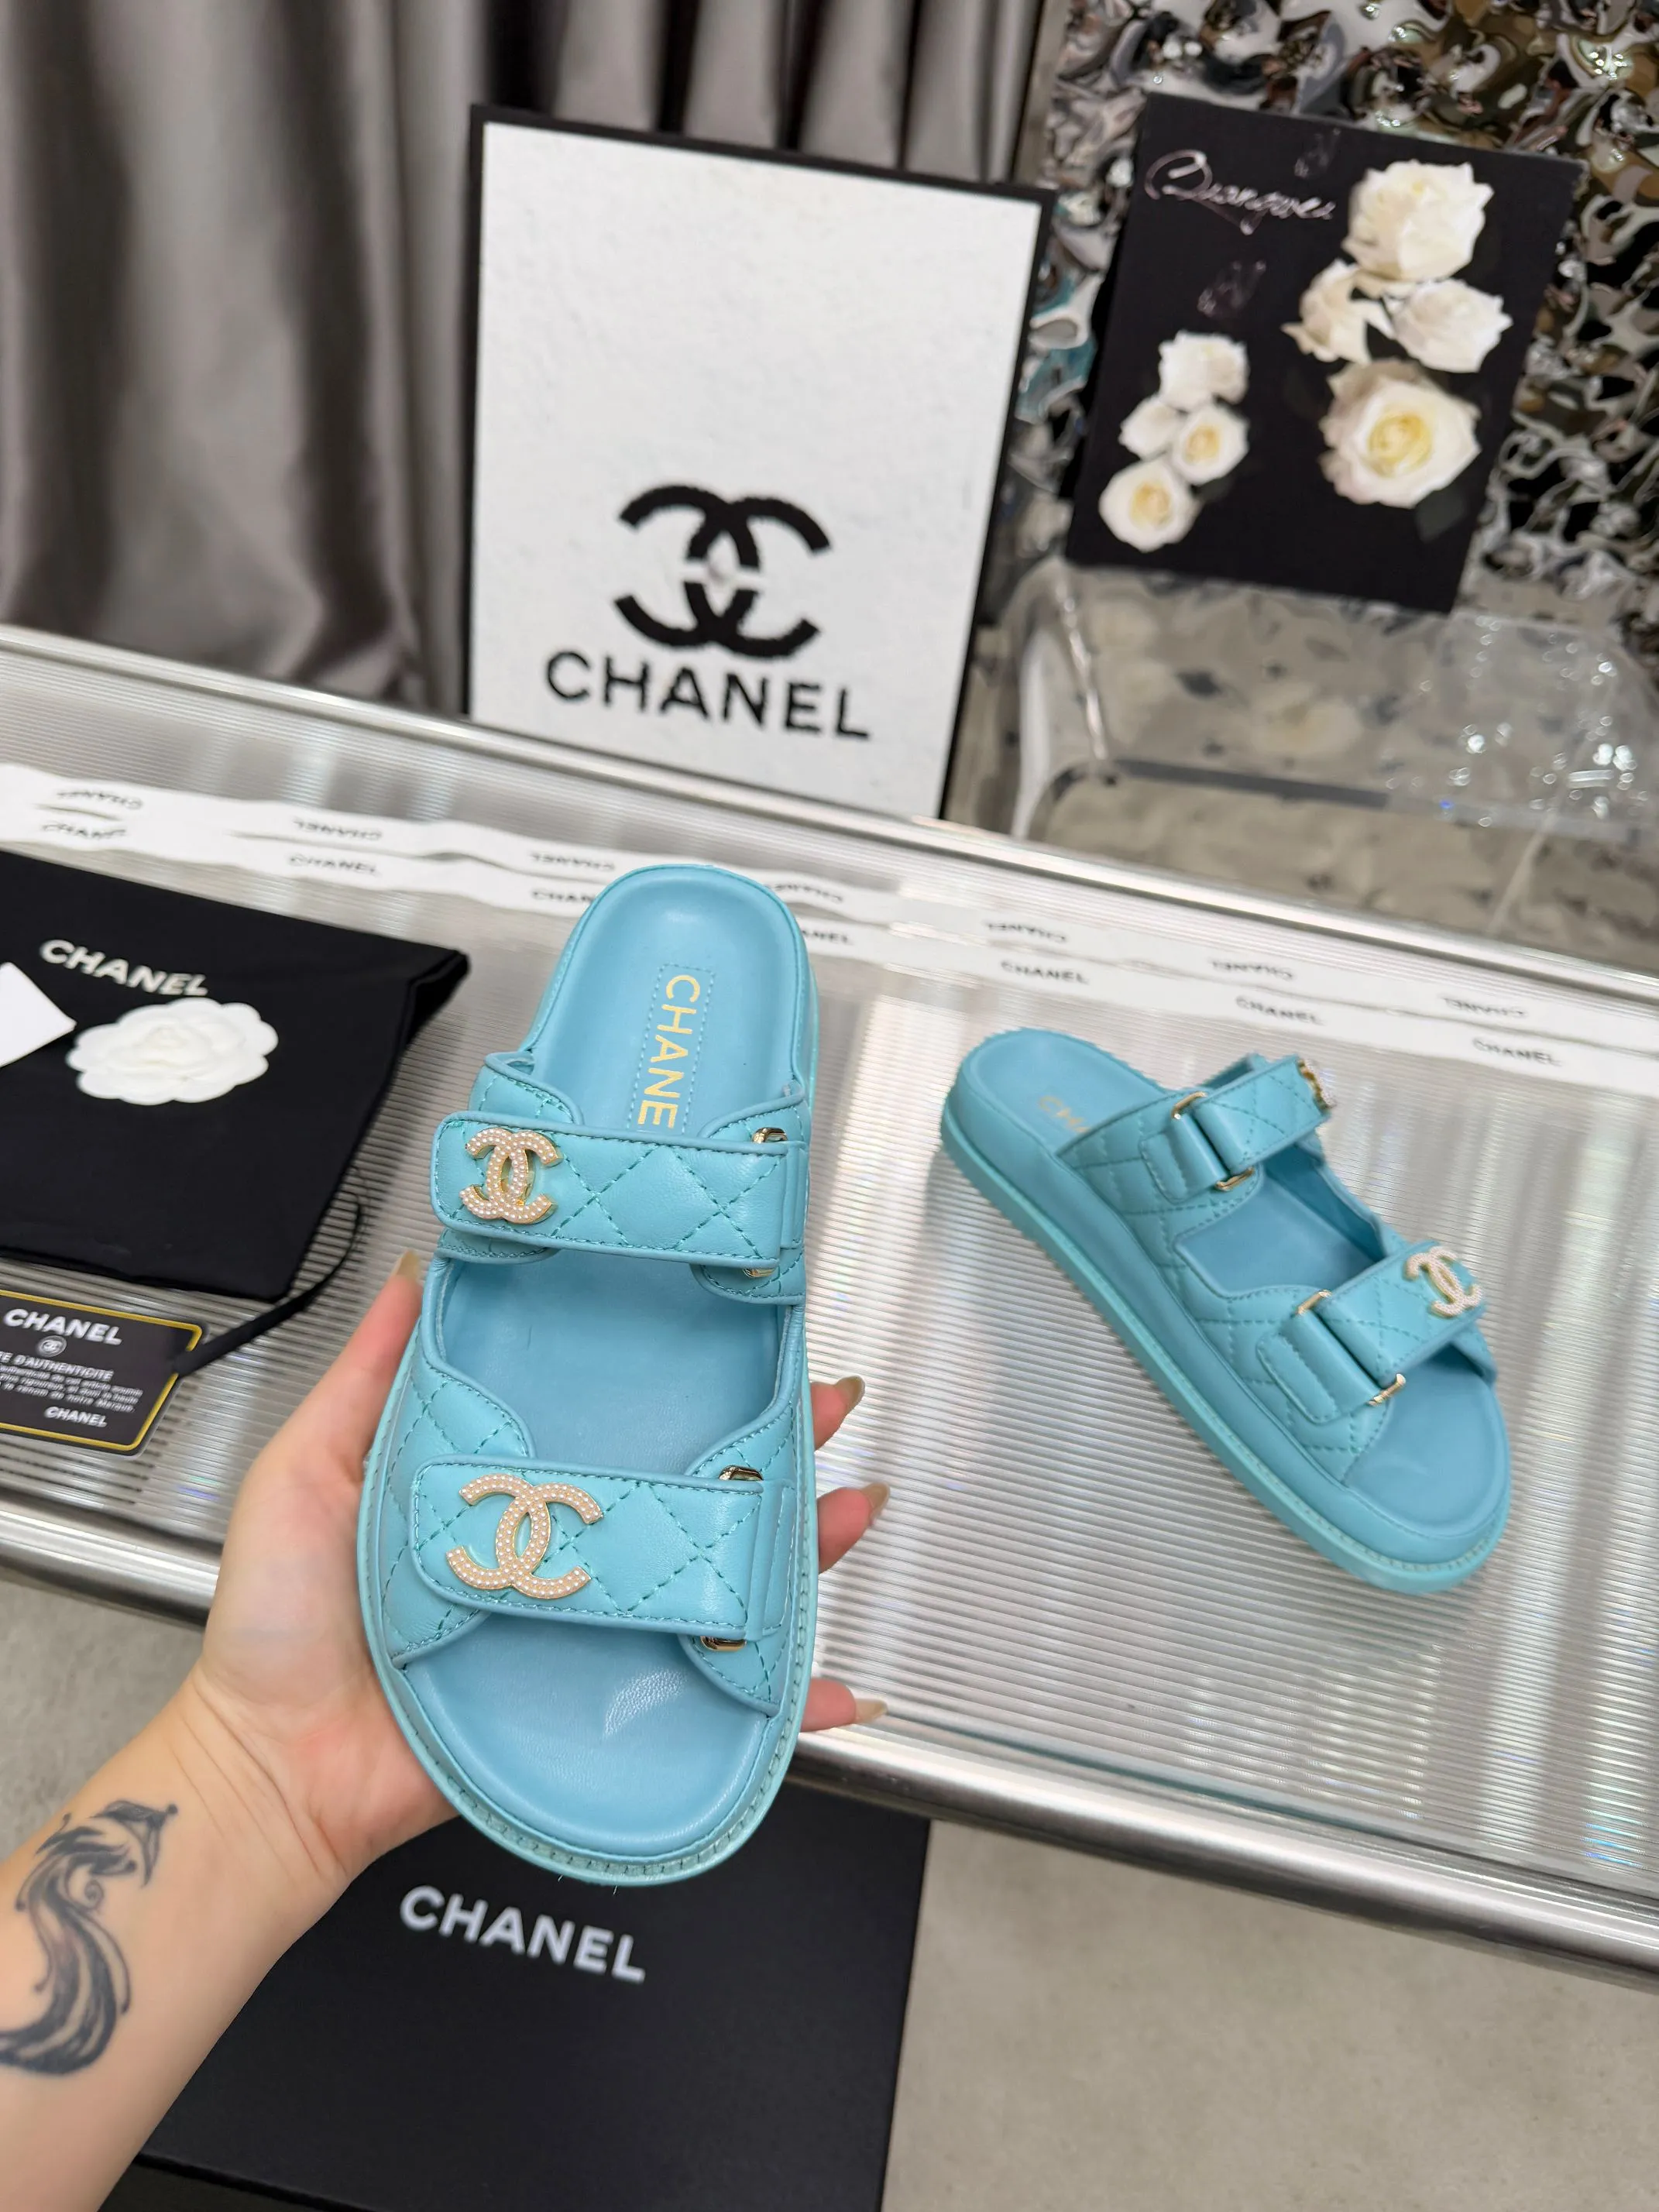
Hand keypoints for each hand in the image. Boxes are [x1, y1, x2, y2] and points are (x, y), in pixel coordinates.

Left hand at [173, 1261, 884, 1903]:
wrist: (273, 1767)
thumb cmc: (280, 1625)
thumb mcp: (312, 1467)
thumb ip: (371, 1374)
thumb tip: (422, 1272)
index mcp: (506, 1486)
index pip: (614, 1416)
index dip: (681, 1373)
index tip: (735, 1326)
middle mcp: (562, 1553)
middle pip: (691, 1494)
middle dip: (773, 1449)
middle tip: (825, 1404)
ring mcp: (590, 1632)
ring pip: (721, 1585)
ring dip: (802, 1552)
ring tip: (849, 1511)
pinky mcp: (601, 1710)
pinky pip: (710, 1710)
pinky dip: (788, 1709)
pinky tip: (839, 1689)